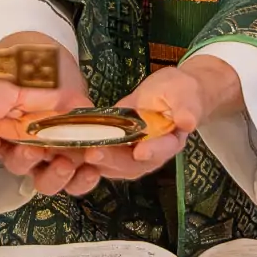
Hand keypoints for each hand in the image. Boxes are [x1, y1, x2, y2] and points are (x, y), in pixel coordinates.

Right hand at [0, 33, 101, 196]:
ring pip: (47, 180)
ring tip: (65, 164)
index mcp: (0, 132)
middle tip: (32, 149)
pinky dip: (84, 178)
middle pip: (18, 166)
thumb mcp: (9, 83)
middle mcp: (21, 150)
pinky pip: (77, 178)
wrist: (55, 65)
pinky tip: (92, 169)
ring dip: (55, 176)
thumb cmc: (25, 74)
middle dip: (24, 159)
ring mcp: (49, 157)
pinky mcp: (75, 156)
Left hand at [73, 56, 243, 181]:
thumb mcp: (185, 94)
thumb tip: (188, 121)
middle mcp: (150, 153)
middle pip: (132, 164)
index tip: (140, 151)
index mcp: (171, 141)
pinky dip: (85, 152)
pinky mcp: (115, 146)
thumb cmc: (180, 92)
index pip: (163, 150)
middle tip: (94, 153)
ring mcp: (131, 153)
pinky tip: (69, 146)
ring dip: (95, 160)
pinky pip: (101, 153)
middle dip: (112, 159)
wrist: (170, 93)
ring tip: (77, 152)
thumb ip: (187, 108)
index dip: (152, 151)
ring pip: (113, 164)